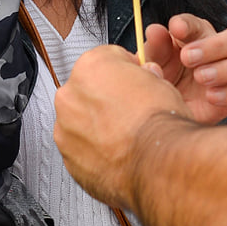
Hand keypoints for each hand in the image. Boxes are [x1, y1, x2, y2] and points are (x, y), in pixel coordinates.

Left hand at [58, 44, 190, 207]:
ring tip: (126, 137)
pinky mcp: (69, 160)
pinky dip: (96, 153)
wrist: (158, 166)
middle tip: (131, 112)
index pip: (106, 59)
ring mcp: (65, 130)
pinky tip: (118, 155)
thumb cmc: (159, 126)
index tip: (133, 81)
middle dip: (106, 100)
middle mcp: (70, 96)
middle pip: (87, 91)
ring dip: (98, 128)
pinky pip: (81, 151)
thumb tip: (144, 79)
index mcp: (90, 67)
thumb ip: (142, 76)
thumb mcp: (160, 83)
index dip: (126, 71)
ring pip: (80, 123)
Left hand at [140, 14, 226, 122]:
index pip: (199, 24)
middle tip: (187, 58)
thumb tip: (155, 30)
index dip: (189, 24)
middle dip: (215, 46)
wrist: (168, 111)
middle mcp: (221, 51)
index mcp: (197, 36)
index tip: (176, 29)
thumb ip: (155, 47)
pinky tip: (210, 96)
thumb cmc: (163, 78)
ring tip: (200, 78)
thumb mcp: (154, 62)